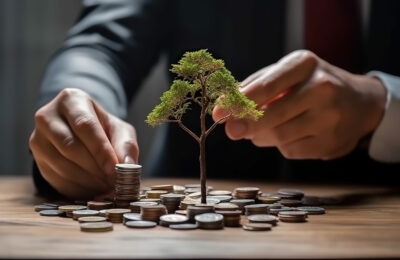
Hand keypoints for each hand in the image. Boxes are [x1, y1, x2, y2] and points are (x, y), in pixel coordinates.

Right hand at [29, 88, 138, 198]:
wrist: (81, 133)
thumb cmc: (103, 129)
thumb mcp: (120, 130)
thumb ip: (126, 145)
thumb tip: (128, 165)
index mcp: (72, 100)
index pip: (85, 125)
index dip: (100, 150)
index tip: (114, 170)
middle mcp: (48, 116)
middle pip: (70, 146)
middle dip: (95, 168)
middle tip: (113, 182)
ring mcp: (38, 138)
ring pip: (61, 165)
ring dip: (87, 181)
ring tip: (106, 187)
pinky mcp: (37, 159)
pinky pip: (56, 179)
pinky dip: (78, 188)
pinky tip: (93, 189)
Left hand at [213, 50, 385, 159]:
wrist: (360, 103)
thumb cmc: (311, 85)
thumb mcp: (287, 74)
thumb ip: (254, 87)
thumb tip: (223, 109)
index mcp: (305, 64)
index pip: (266, 85)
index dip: (239, 102)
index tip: (219, 113)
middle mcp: (322, 88)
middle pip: (272, 115)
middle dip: (246, 125)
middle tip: (231, 131)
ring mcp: (330, 118)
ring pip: (279, 136)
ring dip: (262, 136)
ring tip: (265, 127)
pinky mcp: (331, 143)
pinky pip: (290, 151)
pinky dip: (280, 145)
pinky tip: (290, 133)